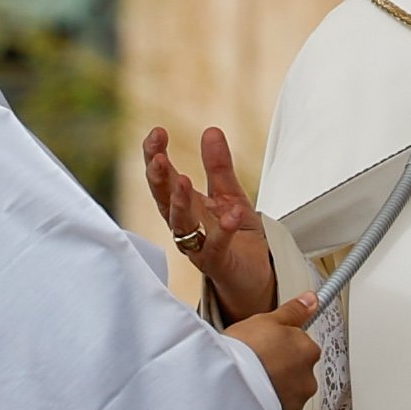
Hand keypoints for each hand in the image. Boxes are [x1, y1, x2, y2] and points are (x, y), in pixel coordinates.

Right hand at [143, 125, 276, 322]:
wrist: (254, 279)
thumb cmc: (236, 238)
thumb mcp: (230, 195)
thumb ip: (219, 167)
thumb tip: (211, 130)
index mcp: (185, 207)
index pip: (163, 179)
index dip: (156, 156)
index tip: (157, 132)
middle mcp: (185, 227)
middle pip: (163, 201)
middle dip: (158, 178)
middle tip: (157, 156)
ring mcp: (198, 247)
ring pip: (181, 225)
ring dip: (180, 203)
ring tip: (183, 180)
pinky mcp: (218, 264)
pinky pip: (217, 247)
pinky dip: (224, 231)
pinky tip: (231, 215)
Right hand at [225, 291, 323, 409]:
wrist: (226, 386)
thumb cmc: (245, 352)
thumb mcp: (267, 320)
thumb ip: (293, 311)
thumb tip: (311, 300)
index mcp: (308, 351)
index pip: (302, 344)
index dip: (281, 343)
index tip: (267, 344)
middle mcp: (308, 378)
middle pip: (297, 369)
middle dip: (280, 366)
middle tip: (256, 360)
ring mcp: (296, 401)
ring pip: (287, 390)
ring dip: (274, 386)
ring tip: (250, 379)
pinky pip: (276, 408)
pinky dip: (267, 403)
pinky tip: (251, 395)